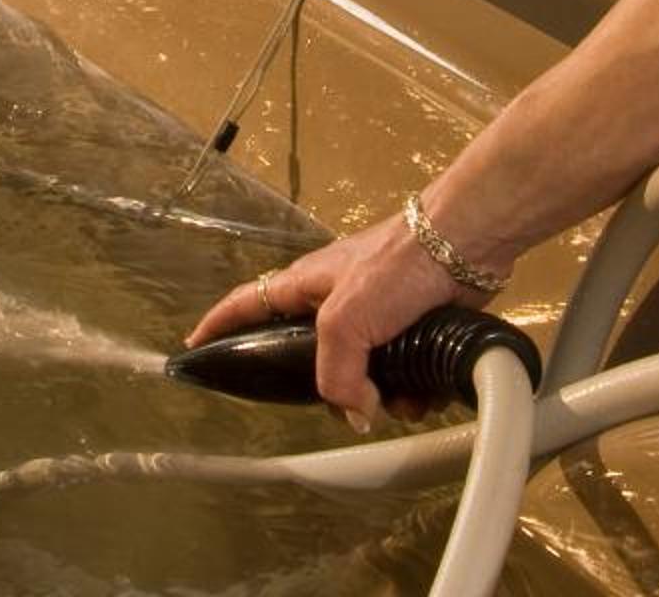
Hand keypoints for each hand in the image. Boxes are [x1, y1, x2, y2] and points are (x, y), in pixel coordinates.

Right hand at [184, 215, 472, 425]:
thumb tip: (354, 413)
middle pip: (315, 358)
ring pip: (365, 373)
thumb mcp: (346, 320)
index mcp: (306, 286)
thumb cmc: (397, 263)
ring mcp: (379, 314)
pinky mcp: (414, 326)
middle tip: (351, 407)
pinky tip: (428, 392)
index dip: (219, 325)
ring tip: (402, 398)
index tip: (194, 347)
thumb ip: (336, 374)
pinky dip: (413, 388)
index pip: (247, 304)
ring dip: (382, 395)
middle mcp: (337, 301)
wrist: (464, 244)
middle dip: (333, 389)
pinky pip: (403, 373)